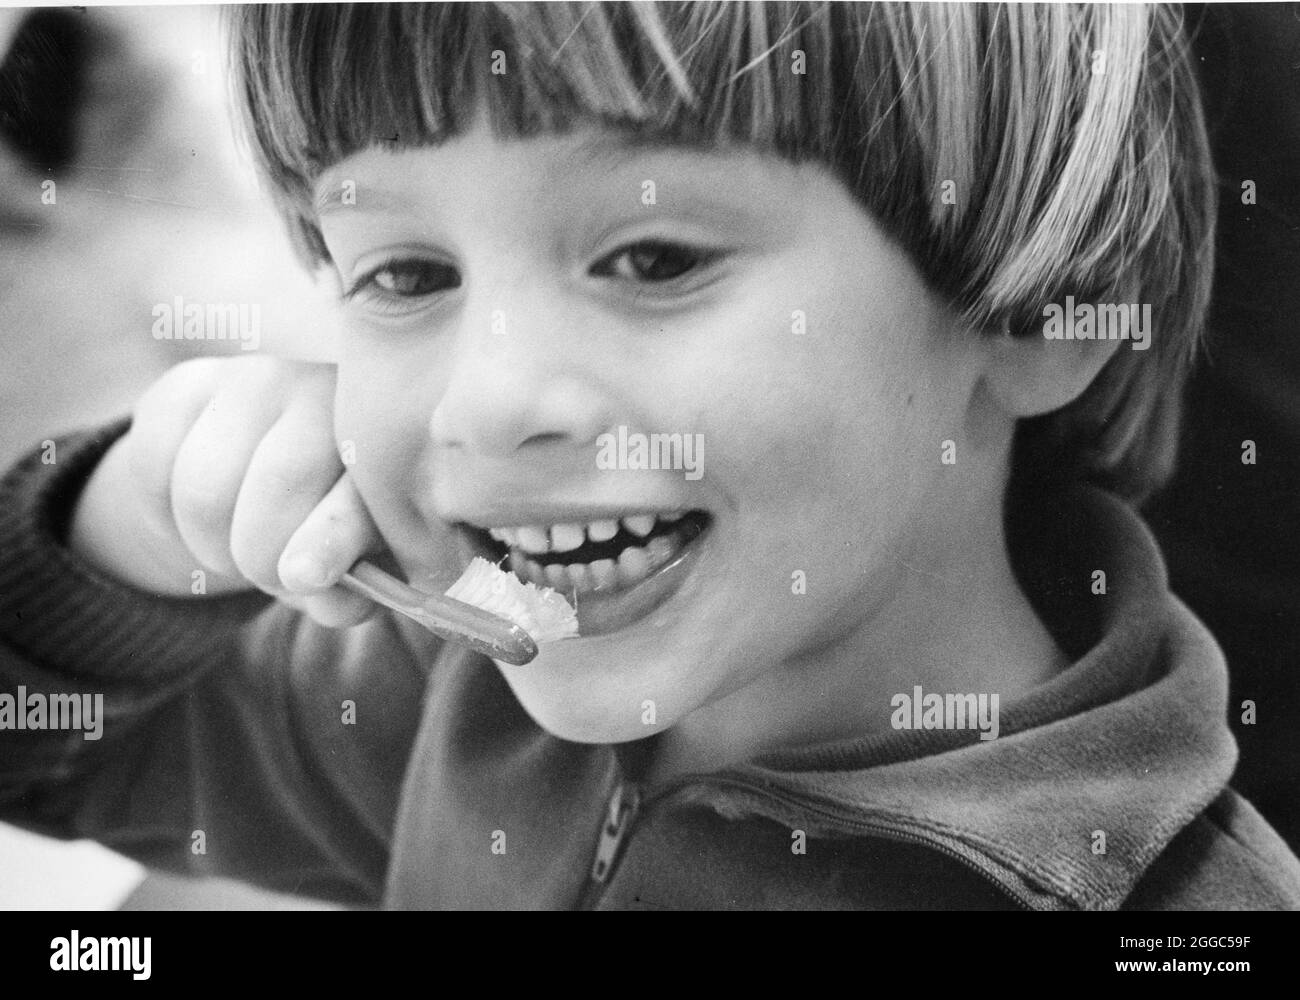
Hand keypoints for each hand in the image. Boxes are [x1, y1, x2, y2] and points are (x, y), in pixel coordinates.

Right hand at [70, 356, 378, 626]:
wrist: (256, 474)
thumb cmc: (320, 528)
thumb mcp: (346, 565)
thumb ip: (345, 589)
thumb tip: (330, 601)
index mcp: (379, 442)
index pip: (355, 488)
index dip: (330, 536)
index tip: (303, 578)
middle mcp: (324, 392)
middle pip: (278, 485)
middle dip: (261, 558)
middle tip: (266, 577)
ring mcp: (253, 380)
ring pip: (205, 491)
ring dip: (210, 548)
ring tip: (233, 550)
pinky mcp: (185, 386)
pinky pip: (154, 471)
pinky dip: (164, 518)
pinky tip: (198, 513)